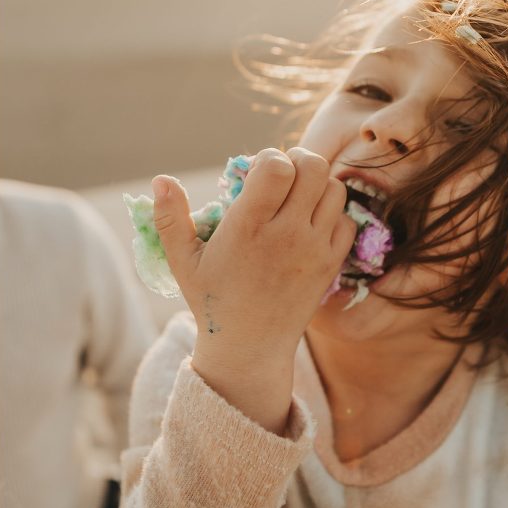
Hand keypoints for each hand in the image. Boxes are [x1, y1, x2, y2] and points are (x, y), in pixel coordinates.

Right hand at [152, 148, 354, 430]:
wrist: (251, 348)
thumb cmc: (213, 300)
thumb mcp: (183, 262)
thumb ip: (170, 218)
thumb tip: (160, 178)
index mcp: (248, 227)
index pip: (277, 167)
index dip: (270, 158)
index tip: (258, 173)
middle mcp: (287, 234)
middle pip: (313, 167)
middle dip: (298, 160)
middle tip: (284, 174)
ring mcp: (314, 249)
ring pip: (334, 189)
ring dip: (318, 184)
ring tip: (297, 196)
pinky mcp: (331, 264)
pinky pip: (347, 220)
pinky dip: (333, 213)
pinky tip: (311, 222)